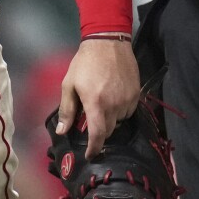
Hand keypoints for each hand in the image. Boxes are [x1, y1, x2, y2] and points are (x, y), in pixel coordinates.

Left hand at [55, 38, 140, 158]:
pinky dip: (120, 111)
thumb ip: (67, 110)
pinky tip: (112, 100)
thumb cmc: (84, 63)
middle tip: (91, 125)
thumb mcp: (69, 84)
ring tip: (102, 106)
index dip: (94, 148)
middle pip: (109, 130)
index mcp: (95, 103)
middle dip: (100, 133)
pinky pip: (129, 112)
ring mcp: (127, 100)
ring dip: (110, 120)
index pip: (97, 135)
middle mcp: (114, 105)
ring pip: (119, 121)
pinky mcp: (136, 94)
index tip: (90, 155)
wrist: (108, 42)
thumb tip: (62, 131)